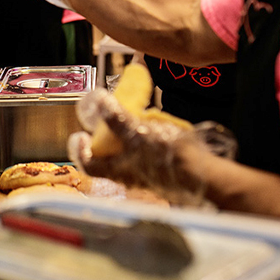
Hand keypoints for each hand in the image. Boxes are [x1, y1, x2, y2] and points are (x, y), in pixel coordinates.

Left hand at [68, 89, 234, 205]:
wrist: (200, 174)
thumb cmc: (168, 157)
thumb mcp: (139, 133)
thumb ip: (119, 120)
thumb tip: (102, 103)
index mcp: (117, 170)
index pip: (89, 163)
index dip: (80, 149)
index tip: (79, 134)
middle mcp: (129, 176)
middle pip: (107, 160)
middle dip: (105, 142)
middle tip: (105, 125)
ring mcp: (146, 175)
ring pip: (127, 158)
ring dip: (126, 141)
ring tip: (132, 121)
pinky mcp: (162, 171)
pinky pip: (146, 156)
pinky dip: (145, 143)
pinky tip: (153, 130)